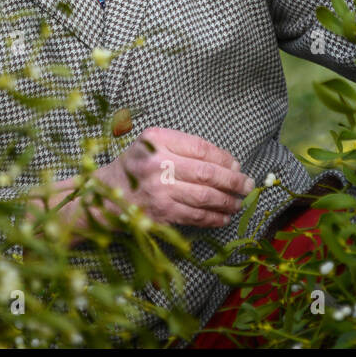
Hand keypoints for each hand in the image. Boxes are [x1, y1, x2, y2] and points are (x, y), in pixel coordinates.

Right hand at [95, 127, 254, 228]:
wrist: (107, 194)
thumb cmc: (137, 165)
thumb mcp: (153, 143)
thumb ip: (184, 146)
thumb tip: (228, 163)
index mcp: (157, 139)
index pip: (201, 148)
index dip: (224, 158)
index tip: (237, 165)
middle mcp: (157, 163)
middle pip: (207, 173)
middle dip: (234, 181)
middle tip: (248, 185)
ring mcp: (159, 190)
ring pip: (205, 197)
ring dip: (228, 201)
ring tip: (239, 202)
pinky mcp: (161, 213)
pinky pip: (195, 216)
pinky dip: (214, 218)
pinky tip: (224, 216)